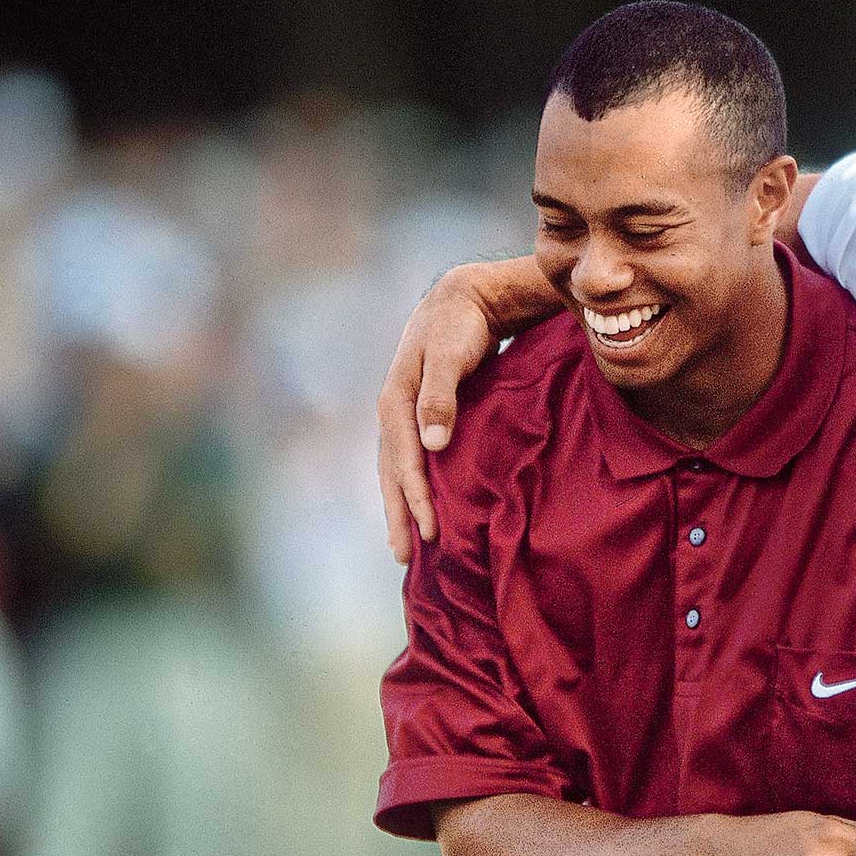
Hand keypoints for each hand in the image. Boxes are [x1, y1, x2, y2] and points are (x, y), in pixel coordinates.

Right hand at [377, 265, 498, 562]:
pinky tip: (422, 507)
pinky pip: (412, 459)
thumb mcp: (450, 354)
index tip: (429, 532)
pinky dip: (413, 486)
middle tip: (405, 557)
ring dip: (401, 506)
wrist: (463, 298)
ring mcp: (404, 414)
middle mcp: (393, 411)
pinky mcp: (420, 414)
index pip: (404, 461)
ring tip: (406, 546)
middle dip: (398, 515)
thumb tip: (432, 444)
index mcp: (395, 401)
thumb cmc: (460, 325)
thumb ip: (441, 396)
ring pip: (398, 469)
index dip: (415, 497)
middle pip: (391, 473)